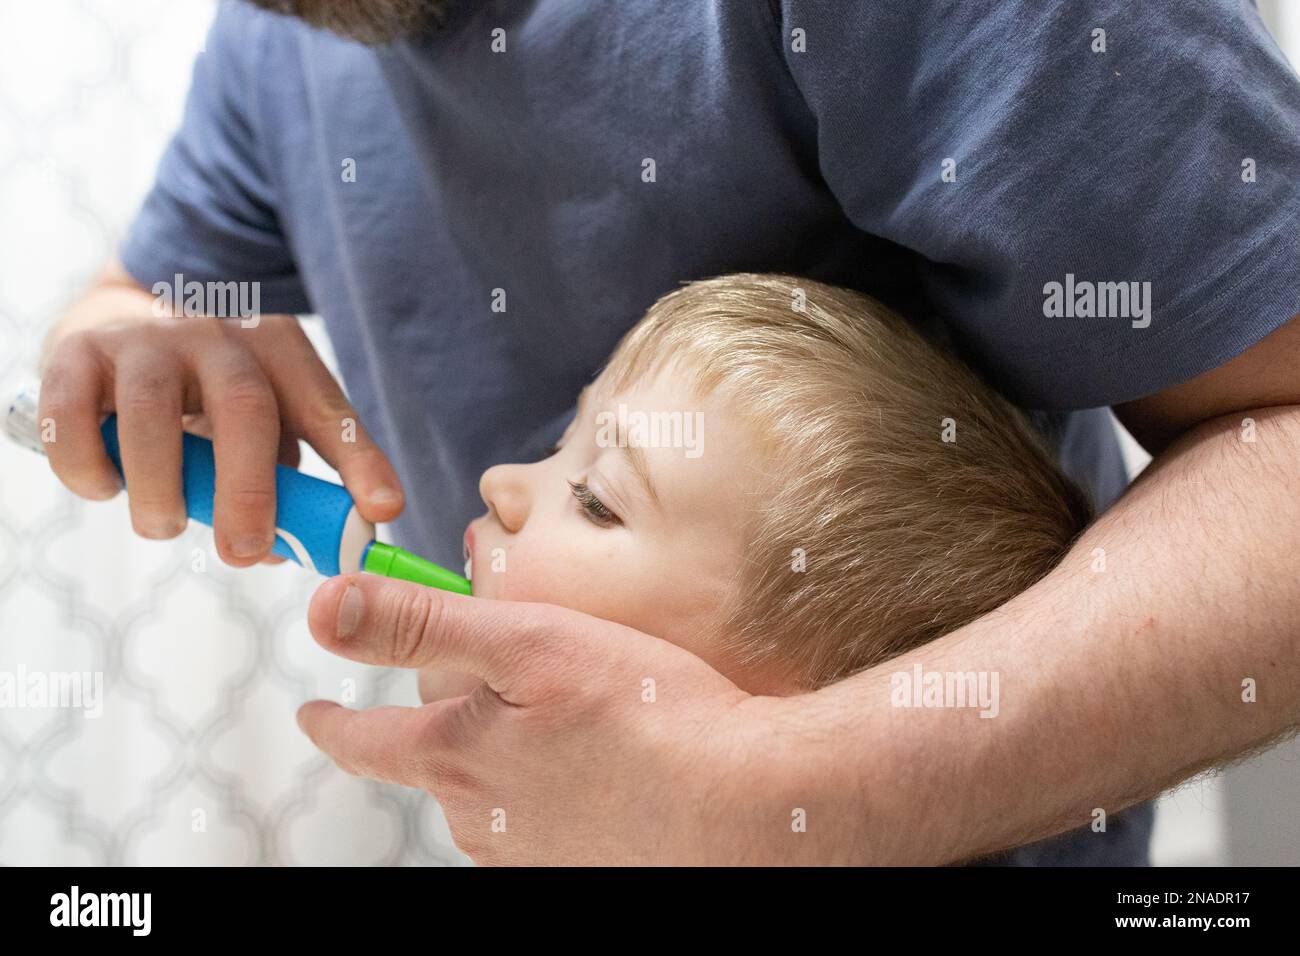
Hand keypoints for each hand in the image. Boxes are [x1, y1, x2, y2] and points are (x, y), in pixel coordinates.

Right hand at [38, 313, 402, 565]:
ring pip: (153, 414)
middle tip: (245, 553)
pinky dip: (88, 468)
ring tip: (162, 528)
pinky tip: (104, 489)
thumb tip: (279, 553)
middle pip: (245, 408)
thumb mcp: (262, 418)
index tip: (382, 513)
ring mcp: (146, 339)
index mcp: (279, 353)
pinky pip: (74, 417)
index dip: (360, 461)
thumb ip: (280, 479)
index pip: (328, 408)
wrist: (120, 316)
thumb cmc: (208, 391)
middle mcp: (219, 336)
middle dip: (249, 492)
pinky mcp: (75, 353)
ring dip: (161, 490)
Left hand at [296, 574, 840, 864]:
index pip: (363, 743)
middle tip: (496, 680)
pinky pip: (541, 820)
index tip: (313, 715)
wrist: (744, 807)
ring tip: (564, 721)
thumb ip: (421, 624)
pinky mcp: (579, 869)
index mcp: (456, 757)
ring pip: (492, 791)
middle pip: (437, 759)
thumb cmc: (646, 716)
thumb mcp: (527, 643)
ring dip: (506, 754)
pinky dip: (554, 786)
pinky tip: (599, 766)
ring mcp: (530, 856)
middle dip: (448, 719)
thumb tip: (323, 607)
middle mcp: (480, 821)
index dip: (333, 724)